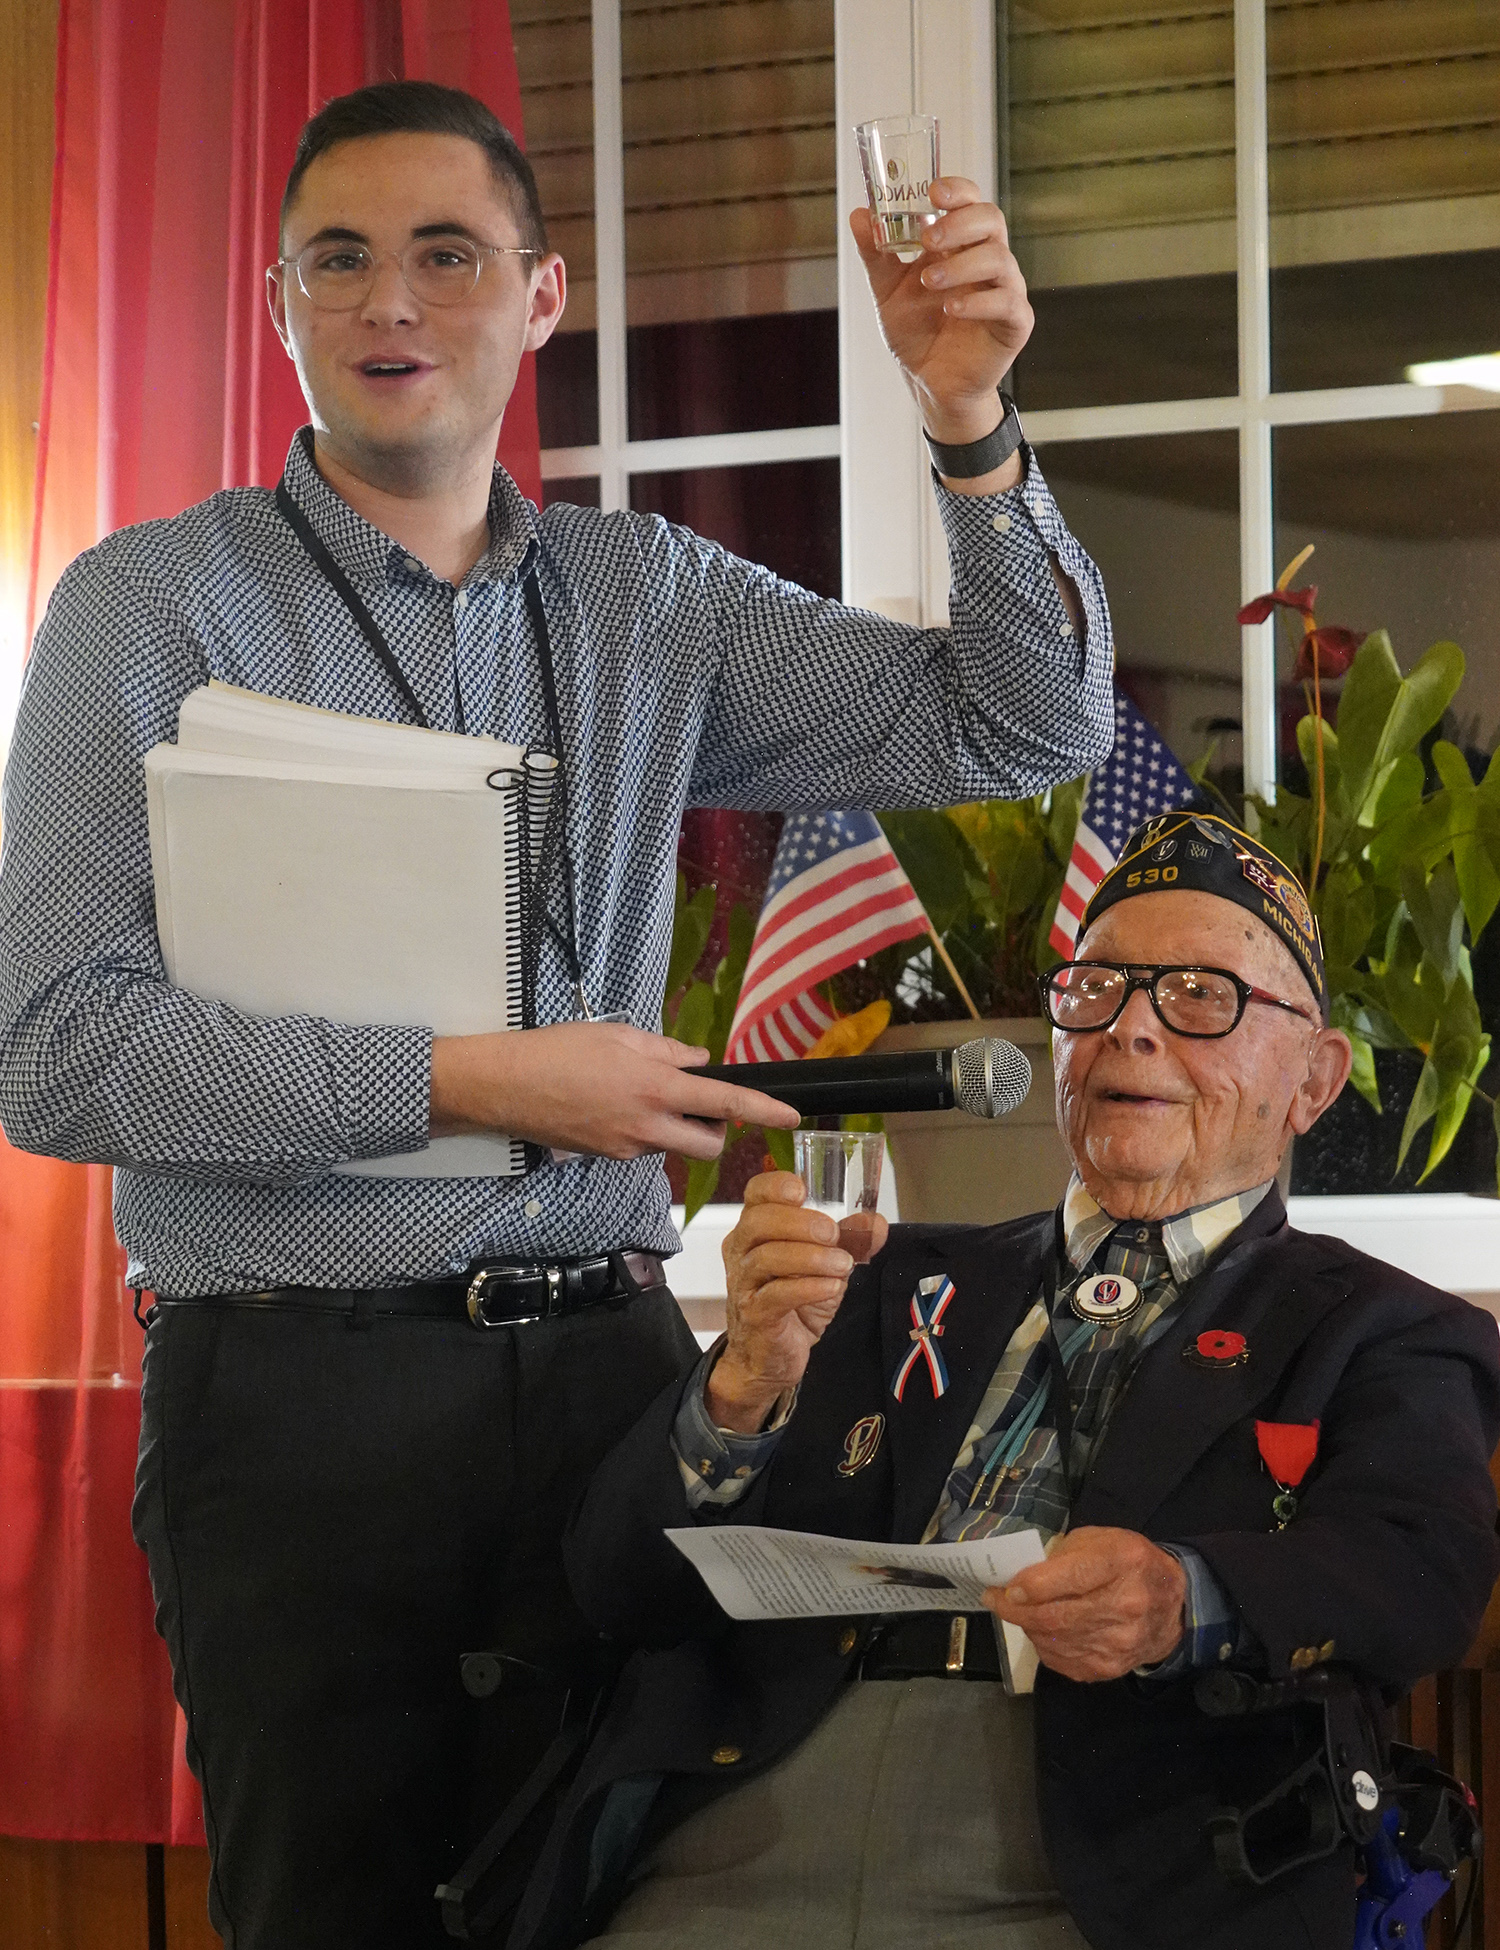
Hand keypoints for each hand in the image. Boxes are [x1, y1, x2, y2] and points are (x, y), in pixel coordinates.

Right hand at [428, 1021, 799, 1160]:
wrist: (505, 1086)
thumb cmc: (558, 1050)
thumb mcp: (618, 1035)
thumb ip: (666, 1050)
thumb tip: (697, 1061)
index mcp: (656, 1087)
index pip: (725, 1103)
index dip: (763, 1111)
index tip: (791, 1117)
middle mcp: (647, 1126)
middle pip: (709, 1144)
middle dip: (717, 1130)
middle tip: (697, 1101)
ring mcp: (627, 1148)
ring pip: (674, 1146)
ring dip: (675, 1126)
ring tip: (636, 1093)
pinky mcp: (607, 1158)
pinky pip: (643, 1148)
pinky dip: (644, 1131)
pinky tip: (612, 1106)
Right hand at [709, 1170, 889, 1433]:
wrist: (769, 1358)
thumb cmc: (792, 1304)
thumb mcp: (825, 1267)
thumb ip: (849, 1241)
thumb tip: (876, 1222)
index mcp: (755, 1230)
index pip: (755, 1194)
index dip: (776, 1186)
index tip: (803, 1191)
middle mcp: (742, 1251)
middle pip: (758, 1222)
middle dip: (800, 1223)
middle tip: (832, 1234)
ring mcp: (744, 1284)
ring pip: (766, 1258)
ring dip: (811, 1258)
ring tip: (842, 1266)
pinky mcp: (754, 1315)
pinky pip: (775, 1295)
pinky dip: (808, 1287)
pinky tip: (832, 1288)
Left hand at [851, 177, 1033, 456]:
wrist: (930, 382)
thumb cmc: (917, 332)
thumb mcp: (888, 291)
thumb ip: (876, 255)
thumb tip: (859, 215)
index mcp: (961, 244)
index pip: (970, 202)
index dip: (957, 191)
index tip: (932, 192)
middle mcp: (987, 260)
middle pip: (990, 220)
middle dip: (959, 224)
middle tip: (927, 240)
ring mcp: (1005, 289)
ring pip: (998, 259)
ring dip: (960, 266)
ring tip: (928, 283)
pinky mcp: (1015, 322)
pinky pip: (1006, 302)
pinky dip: (977, 302)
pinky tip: (950, 309)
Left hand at [983, 1527, 1186, 1681]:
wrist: (1173, 1608)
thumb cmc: (1129, 1564)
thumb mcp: (1102, 1540)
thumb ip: (1064, 1554)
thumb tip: (1022, 1576)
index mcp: (1123, 1562)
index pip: (1072, 1577)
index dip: (1034, 1584)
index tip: (1007, 1585)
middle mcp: (1125, 1605)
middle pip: (1057, 1615)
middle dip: (1016, 1609)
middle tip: (994, 1599)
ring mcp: (1119, 1643)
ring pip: (1054, 1640)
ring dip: (1027, 1626)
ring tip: (1017, 1611)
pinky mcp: (1110, 1668)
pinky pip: (1061, 1660)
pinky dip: (1043, 1644)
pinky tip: (1041, 1629)